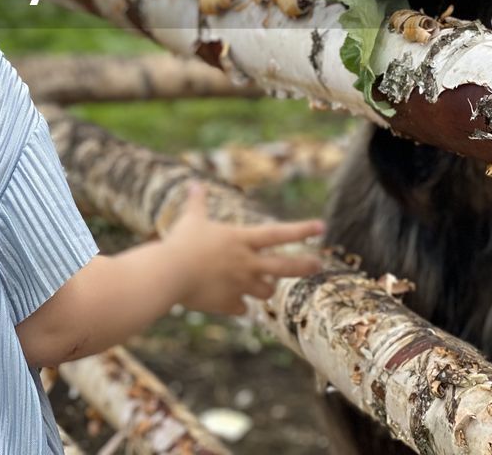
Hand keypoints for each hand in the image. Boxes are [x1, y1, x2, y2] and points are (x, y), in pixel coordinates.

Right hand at [164, 182, 324, 315]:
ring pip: (266, 291)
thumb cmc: (180, 243)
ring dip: (266, 288)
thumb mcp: (191, 219)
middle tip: (318, 264)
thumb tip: (195, 184)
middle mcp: (246, 263)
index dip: (301, 230)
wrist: (169, 274)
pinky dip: (237, 305)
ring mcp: (240, 285)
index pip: (278, 233)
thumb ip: (197, 203)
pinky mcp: (228, 304)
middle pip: (284, 267)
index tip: (322, 227)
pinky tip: (228, 301)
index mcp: (241, 240)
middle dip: (304, 265)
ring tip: (263, 285)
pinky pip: (241, 308)